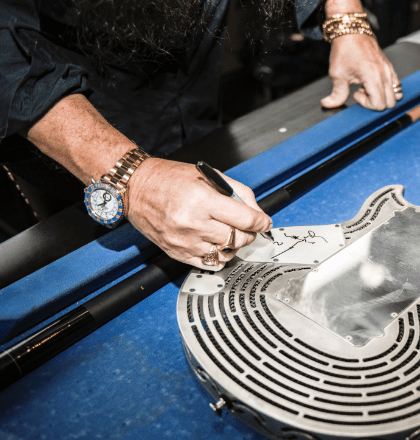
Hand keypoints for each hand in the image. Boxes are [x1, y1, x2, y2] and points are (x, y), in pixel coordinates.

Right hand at [127, 158, 272, 269]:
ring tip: (231, 234)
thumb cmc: (170, 179)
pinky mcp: (176, 252)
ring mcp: (183, 241)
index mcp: (202, 200)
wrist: (135, 188)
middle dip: (249, 234)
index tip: (264, 222)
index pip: (245, 219)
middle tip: (248, 227)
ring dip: (235, 246)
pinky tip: (218, 245)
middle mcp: (192, 223)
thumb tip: (257, 212)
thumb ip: (238, 192)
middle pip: (237, 239)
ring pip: (225, 253)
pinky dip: (219, 257)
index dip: (261, 222)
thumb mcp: (209, 175)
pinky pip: (208, 264)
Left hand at [321, 33, 402, 110]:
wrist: (351, 30)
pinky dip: (386, 88)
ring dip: (382, 96)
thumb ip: (337, 93)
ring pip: (396, 94)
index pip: (379, 104)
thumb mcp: (337, 74)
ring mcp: (389, 70)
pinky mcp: (389, 66)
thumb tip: (329, 104)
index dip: (367, 104)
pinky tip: (373, 82)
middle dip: (376, 102)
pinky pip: (396, 84)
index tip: (356, 94)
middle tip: (362, 92)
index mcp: (373, 76)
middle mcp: (385, 74)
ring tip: (369, 88)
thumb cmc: (345, 48)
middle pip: (390, 103)